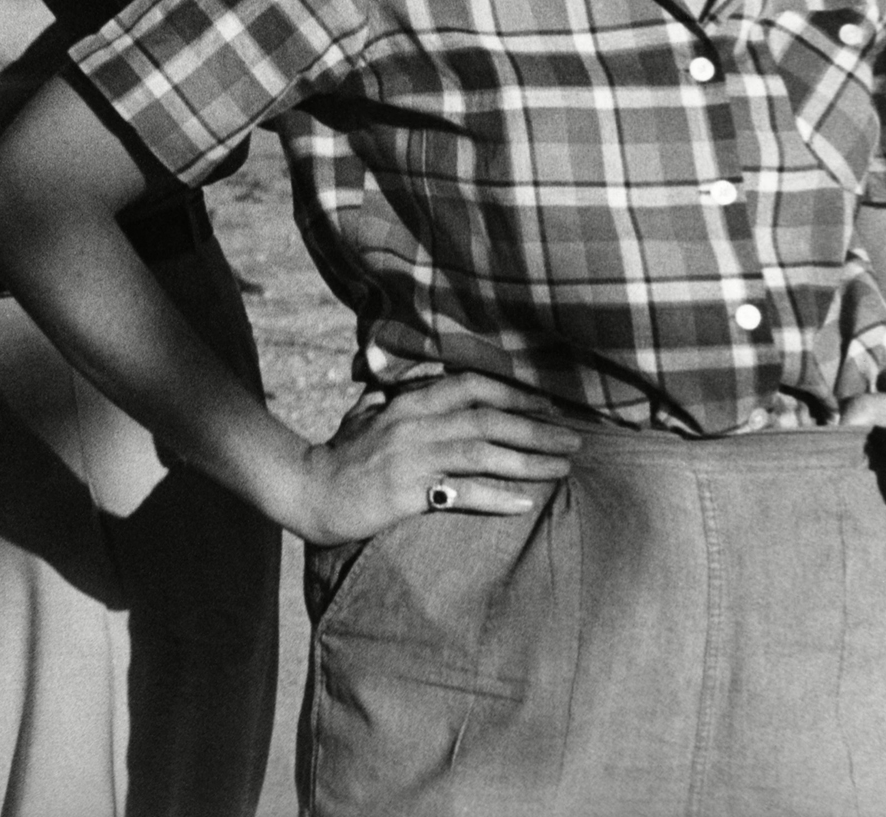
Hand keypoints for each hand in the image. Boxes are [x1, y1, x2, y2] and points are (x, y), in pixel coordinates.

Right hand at [280, 373, 582, 545]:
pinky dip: (496, 496)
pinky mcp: (407, 491)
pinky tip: (525, 502)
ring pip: (481, 452)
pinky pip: (461, 493)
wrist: (311, 490)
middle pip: (487, 419)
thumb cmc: (340, 454)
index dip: (513, 393)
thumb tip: (403, 382)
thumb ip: (390, 397)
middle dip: (536, 427)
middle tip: (574, 439)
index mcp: (408, 402)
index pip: (470, 385)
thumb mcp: (364, 413)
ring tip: (562, 468)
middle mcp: (413, 423)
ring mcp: (411, 456)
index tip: (548, 404)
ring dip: (528, 459)